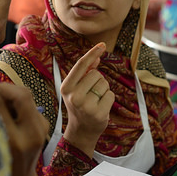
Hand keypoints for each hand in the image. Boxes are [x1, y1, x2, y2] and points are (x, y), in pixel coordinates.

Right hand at [60, 43, 114, 157]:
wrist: (81, 130)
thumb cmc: (80, 105)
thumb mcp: (77, 88)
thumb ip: (85, 72)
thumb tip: (97, 56)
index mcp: (66, 87)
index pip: (81, 65)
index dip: (92, 53)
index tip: (102, 45)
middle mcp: (73, 95)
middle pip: (96, 74)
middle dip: (98, 80)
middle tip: (92, 93)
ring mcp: (86, 105)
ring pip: (105, 84)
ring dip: (104, 90)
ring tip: (96, 100)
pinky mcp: (98, 113)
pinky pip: (111, 95)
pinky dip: (109, 99)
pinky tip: (101, 107)